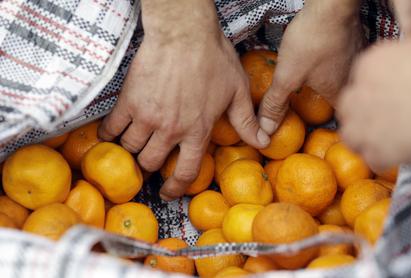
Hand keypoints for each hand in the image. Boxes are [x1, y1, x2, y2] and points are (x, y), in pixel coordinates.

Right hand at [98, 0, 268, 200]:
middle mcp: (171, 130)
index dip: (176, 187)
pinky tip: (112, 134)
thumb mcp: (238, 90)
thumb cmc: (213, 58)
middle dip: (150, 167)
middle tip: (148, 162)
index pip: (186, 171)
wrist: (184, 33)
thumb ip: (246, 121)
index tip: (169, 193)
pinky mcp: (129, 101)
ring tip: (132, 146)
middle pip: (151, 163)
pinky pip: (111, 128)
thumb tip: (263, 141)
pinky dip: (109, 135)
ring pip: (131, 148)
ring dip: (131, 151)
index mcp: (197, 130)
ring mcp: (147, 116)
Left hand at [256, 0, 363, 134]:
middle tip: (316, 108)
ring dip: (334, 84)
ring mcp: (357, 59)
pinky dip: (336, 65)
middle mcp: (352, 79)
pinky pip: (346, 61)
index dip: (332, 128)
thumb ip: (276, 103)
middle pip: (343, 99)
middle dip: (331, 106)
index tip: (323, 133)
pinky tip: (323, 60)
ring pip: (346, 79)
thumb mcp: (287, 76)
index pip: (340, 120)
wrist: (331, 5)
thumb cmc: (311, 40)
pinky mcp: (355, 42)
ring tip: (317, 85)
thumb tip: (265, 129)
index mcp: (338, 92)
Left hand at [338, 36, 410, 169]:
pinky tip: (396, 157)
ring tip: (382, 141)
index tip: (388, 91)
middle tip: (382, 117)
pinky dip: (382, 160)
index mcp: (372, 63)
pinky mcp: (376, 151)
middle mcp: (360, 93)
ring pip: (350, 134)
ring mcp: (364, 124)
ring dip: (363, 139)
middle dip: (361, 112)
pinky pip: (372, 159)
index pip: (362, 75)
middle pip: (349, 105)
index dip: (375, 86)